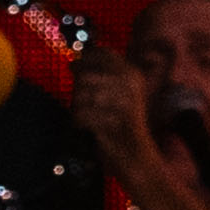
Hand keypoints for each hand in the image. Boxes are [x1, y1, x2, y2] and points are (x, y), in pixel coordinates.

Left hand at [67, 46, 163, 180]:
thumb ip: (100, 78)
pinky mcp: (112, 120)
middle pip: (87, 75)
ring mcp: (122, 101)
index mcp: (132, 74)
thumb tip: (73, 64)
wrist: (136, 154)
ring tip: (84, 116)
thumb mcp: (118, 95)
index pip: (103, 55)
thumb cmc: (121, 124)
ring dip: (76, 106)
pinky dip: (77, 121)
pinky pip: (81, 115)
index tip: (73, 66)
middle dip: (77, 88)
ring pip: (82, 95)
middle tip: (80, 102)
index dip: (84, 59)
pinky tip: (83, 125)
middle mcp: (130, 84)